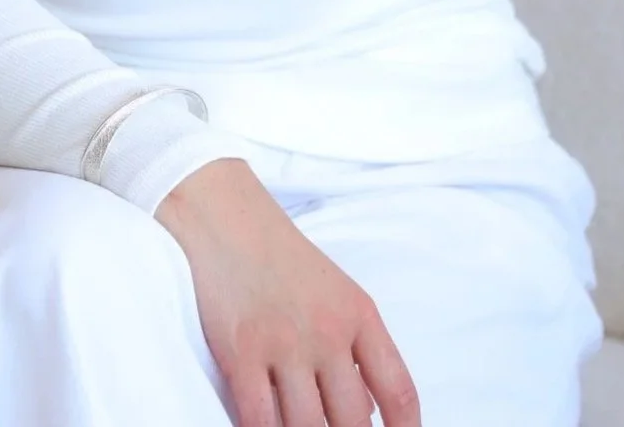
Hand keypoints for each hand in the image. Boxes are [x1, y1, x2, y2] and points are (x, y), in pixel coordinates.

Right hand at [154, 157, 420, 426]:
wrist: (226, 216)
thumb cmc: (281, 259)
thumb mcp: (336, 293)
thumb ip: (356, 350)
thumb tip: (369, 413)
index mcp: (359, 316)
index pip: (397, 393)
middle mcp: (328, 332)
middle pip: (353, 424)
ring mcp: (284, 344)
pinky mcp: (240, 352)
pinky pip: (259, 421)